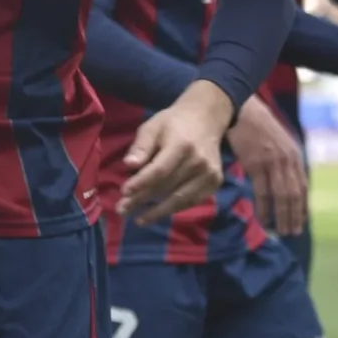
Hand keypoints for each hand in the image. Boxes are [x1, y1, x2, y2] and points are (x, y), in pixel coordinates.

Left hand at [119, 84, 230, 222]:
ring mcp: (210, 174)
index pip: (159, 170)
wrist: (206, 119)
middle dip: (142, 200)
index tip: (123, 193)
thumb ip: (141, 146)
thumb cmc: (173, 123)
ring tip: (138, 218)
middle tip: (122, 210)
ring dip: (157, 211)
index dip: (141, 183)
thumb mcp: (152, 127)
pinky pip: (191, 201)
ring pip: (179, 199)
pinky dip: (173, 208)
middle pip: (167, 187)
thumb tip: (128, 165)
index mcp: (182, 145)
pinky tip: (157, 213)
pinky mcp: (215, 182)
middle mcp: (199, 161)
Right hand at [227, 96, 308, 237]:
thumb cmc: (256, 126)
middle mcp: (287, 160)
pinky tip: (264, 220)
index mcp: (294, 156)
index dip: (302, 207)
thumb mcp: (279, 141)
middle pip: (294, 195)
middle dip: (294, 216)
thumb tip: (286, 180)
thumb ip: (284, 160)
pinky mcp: (256, 164)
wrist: (241, 109)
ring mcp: (273, 162)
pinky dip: (264, 209)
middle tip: (292, 233)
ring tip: (280, 231)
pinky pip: (263, 192)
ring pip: (281, 196)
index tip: (300, 222)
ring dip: (281, 217)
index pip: (302, 187)